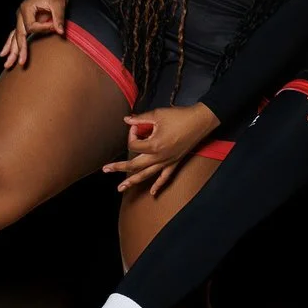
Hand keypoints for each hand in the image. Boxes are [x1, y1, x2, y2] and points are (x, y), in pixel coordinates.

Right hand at [1, 0, 68, 68]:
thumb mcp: (59, 4)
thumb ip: (58, 18)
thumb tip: (60, 31)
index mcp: (26, 8)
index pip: (31, 26)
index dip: (43, 29)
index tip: (54, 26)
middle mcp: (21, 13)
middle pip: (18, 35)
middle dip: (18, 50)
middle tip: (19, 63)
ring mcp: (21, 17)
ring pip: (15, 36)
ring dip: (12, 50)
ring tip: (7, 64)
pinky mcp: (25, 20)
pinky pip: (16, 34)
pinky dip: (11, 44)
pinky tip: (5, 53)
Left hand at [103, 102, 220, 195]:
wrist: (201, 121)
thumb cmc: (179, 117)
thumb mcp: (158, 115)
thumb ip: (140, 119)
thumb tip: (126, 120)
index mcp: (153, 145)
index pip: (133, 144)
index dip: (131, 133)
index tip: (135, 125)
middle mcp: (158, 157)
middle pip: (134, 165)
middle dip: (119, 167)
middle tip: (106, 170)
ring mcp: (167, 162)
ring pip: (146, 174)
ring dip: (132, 181)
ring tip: (121, 188)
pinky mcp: (175, 163)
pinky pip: (165, 177)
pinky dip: (158, 185)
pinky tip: (152, 193)